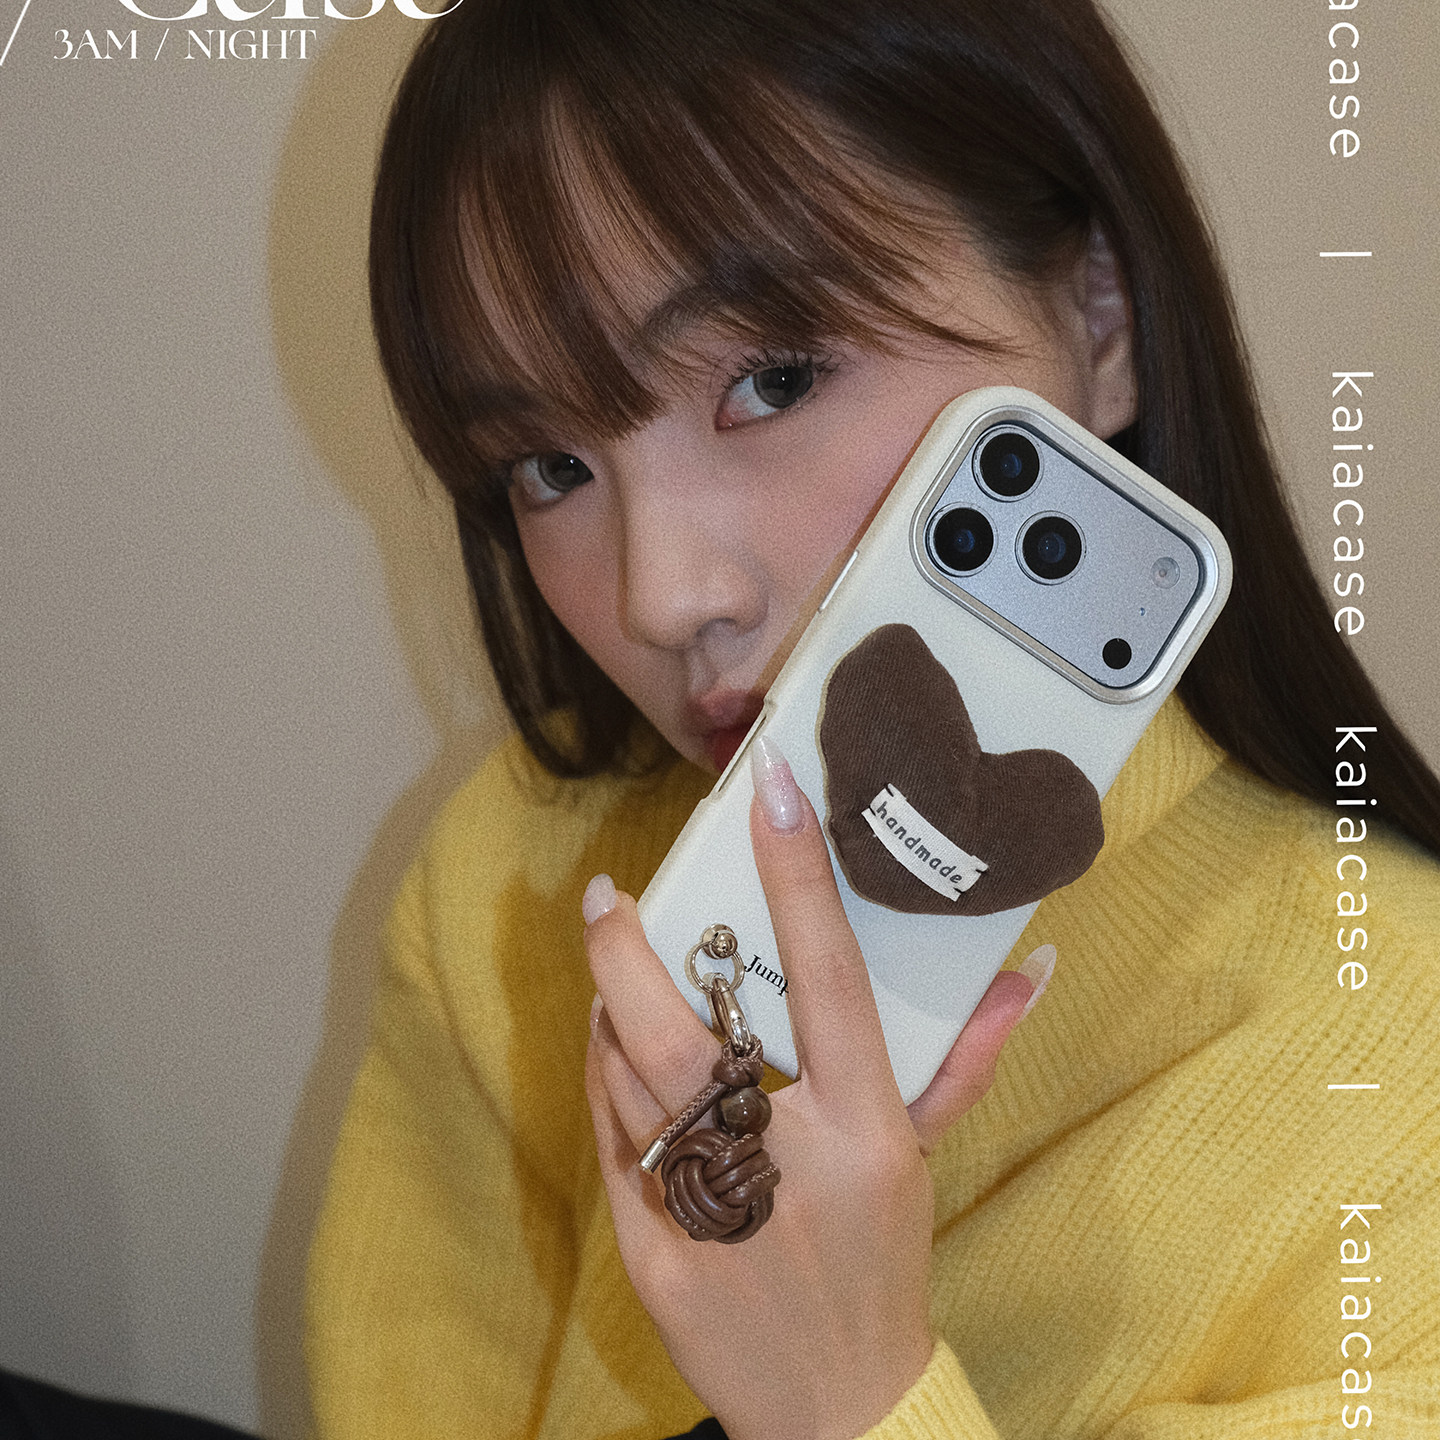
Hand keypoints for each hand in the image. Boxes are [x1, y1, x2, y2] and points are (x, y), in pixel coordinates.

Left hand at [583, 739, 1048, 1439]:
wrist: (837, 1405)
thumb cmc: (882, 1256)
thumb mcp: (926, 1156)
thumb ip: (965, 1055)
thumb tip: (1025, 963)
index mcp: (863, 1130)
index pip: (829, 977)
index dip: (796, 875)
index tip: (767, 791)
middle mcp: (784, 1164)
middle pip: (680, 1030)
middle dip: (627, 950)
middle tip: (608, 894)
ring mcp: (709, 1211)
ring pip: (628, 1075)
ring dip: (611, 1009)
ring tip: (616, 965)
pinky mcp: (652, 1252)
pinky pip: (607, 1134)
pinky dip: (601, 1076)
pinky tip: (610, 1045)